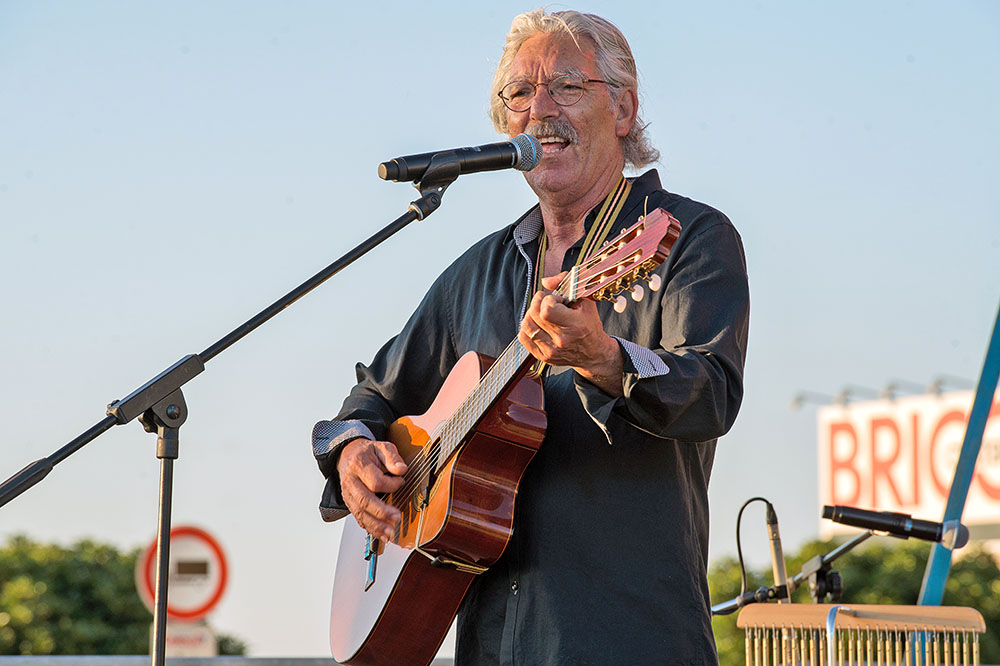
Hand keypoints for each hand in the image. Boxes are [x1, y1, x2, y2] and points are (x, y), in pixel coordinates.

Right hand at [337, 438, 407, 541]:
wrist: (348, 454)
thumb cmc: (368, 453)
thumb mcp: (382, 447)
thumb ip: (392, 457)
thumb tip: (401, 469)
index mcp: (359, 465)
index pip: (375, 481)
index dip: (391, 485)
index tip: (401, 482)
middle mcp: (351, 481)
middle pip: (364, 500)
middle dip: (382, 511)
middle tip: (397, 517)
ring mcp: (348, 494)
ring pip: (360, 512)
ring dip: (375, 525)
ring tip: (390, 532)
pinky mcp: (349, 503)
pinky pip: (358, 518)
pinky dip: (370, 528)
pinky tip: (381, 534)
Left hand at [517, 273, 623, 395]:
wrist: (593, 353)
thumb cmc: (590, 325)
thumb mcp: (586, 302)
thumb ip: (567, 284)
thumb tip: (545, 281)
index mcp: (575, 326)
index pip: (547, 309)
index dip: (549, 299)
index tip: (558, 300)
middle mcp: (561, 340)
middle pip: (534, 314)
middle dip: (539, 302)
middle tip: (548, 303)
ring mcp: (550, 351)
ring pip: (526, 324)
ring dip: (531, 314)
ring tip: (542, 313)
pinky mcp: (542, 356)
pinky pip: (523, 336)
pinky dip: (527, 326)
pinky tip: (538, 324)